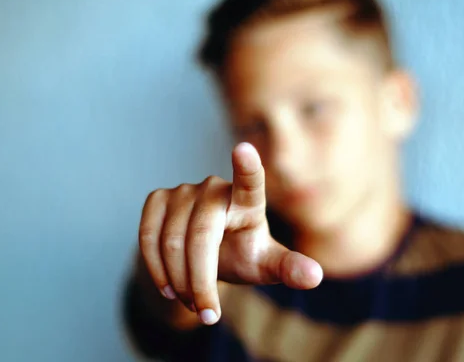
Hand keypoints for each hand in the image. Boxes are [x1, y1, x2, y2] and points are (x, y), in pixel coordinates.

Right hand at [138, 142, 322, 324]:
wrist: (204, 257)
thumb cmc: (242, 255)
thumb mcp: (267, 265)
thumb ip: (289, 268)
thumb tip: (315, 276)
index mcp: (248, 201)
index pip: (250, 182)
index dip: (247, 166)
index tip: (244, 150)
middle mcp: (215, 188)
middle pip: (201, 236)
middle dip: (200, 281)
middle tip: (208, 313)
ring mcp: (184, 190)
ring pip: (171, 241)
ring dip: (178, 281)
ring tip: (193, 301)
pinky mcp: (158, 198)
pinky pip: (148, 236)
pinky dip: (155, 268)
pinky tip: (168, 286)